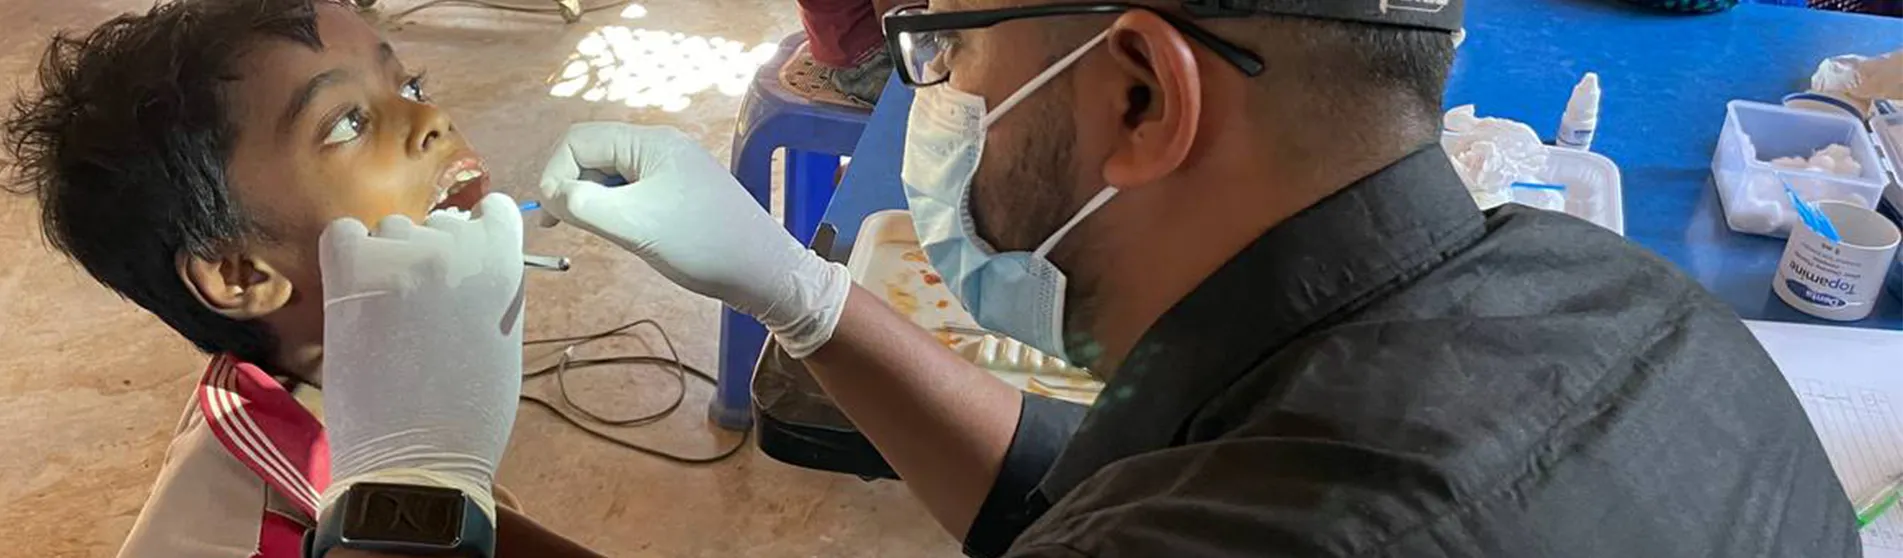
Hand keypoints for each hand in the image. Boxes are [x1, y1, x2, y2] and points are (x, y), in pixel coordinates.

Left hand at [316, 193, 525, 524]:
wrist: (418, 457)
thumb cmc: (471, 411)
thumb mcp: (503, 336)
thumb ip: (491, 287)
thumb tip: (465, 264)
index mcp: (503, 262)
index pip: (495, 210)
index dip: (479, 234)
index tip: (465, 264)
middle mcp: (456, 247)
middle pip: (439, 224)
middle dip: (432, 255)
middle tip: (422, 306)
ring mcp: (402, 256)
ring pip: (391, 230)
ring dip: (389, 260)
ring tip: (386, 312)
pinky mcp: (351, 271)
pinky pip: (342, 234)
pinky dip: (347, 255)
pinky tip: (354, 294)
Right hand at [539, 122, 848, 356]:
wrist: (765, 271)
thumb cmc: (701, 245)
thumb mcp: (634, 225)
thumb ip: (584, 204)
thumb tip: (552, 192)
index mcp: (650, 143)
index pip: (579, 140)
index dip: (555, 172)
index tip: (551, 214)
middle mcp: (661, 146)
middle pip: (595, 153)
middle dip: (571, 184)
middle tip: (558, 225)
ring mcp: (674, 168)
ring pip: (614, 173)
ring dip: (592, 198)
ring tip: (587, 230)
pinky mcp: (683, 191)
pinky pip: (635, 189)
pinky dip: (617, 206)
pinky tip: (619, 231)